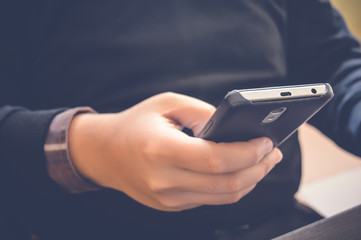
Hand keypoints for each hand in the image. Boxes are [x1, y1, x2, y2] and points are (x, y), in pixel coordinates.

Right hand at [68, 92, 281, 210]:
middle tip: (273, 153)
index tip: (267, 142)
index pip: (215, 160)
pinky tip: (240, 171)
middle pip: (226, 184)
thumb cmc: (136, 124)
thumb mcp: (168, 104)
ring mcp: (167, 198)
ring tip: (263, 162)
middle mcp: (163, 180)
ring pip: (223, 197)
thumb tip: (236, 129)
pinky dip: (231, 186)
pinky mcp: (170, 205)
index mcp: (160, 150)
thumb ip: (204, 114)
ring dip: (250, 180)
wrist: (105, 153)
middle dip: (258, 169)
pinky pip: (210, 199)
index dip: (248, 153)